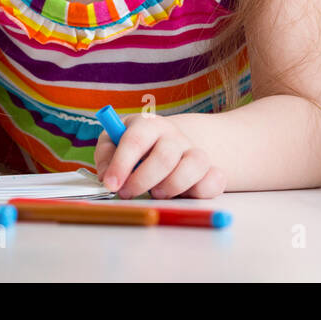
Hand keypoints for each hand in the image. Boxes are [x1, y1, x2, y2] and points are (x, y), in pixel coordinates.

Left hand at [93, 113, 225, 199]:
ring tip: (157, 193)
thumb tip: (107, 176)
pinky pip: (215, 180)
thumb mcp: (113, 142)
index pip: (135, 140)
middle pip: (164, 157)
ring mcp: (194, 151)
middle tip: (127, 193)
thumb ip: (106, 156)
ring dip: (172, 186)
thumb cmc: (136, 146)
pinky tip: (185, 195)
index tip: (111, 184)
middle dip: (142, 181)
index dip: (121, 164)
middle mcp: (174, 135)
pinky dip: (202, 191)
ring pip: (194, 165)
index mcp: (148, 124)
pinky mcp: (209, 170)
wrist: (171, 142)